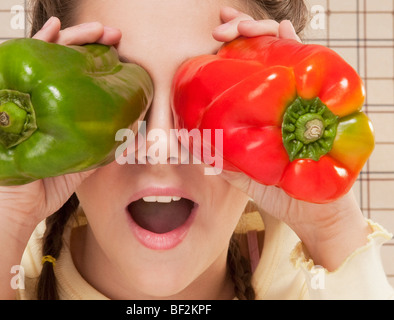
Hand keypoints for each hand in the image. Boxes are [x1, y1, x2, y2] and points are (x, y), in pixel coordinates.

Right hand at [0, 18, 121, 298]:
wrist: (21, 208)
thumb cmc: (50, 183)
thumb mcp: (86, 159)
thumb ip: (105, 144)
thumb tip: (137, 124)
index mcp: (61, 109)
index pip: (78, 75)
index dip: (99, 59)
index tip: (121, 51)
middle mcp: (41, 97)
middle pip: (64, 59)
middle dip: (90, 42)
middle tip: (111, 35)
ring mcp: (22, 95)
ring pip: (45, 55)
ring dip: (70, 37)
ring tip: (94, 30)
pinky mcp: (6, 99)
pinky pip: (16, 65)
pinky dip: (34, 44)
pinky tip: (52, 30)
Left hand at [212, 7, 371, 270]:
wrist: (315, 208)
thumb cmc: (278, 189)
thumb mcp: (241, 173)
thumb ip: (218, 157)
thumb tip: (183, 139)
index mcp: (255, 110)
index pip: (239, 71)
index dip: (226, 50)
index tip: (212, 40)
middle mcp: (275, 98)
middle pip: (257, 53)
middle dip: (240, 33)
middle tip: (223, 30)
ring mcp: (297, 95)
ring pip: (280, 50)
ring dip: (261, 31)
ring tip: (245, 26)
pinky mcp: (319, 98)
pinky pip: (310, 63)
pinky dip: (295, 43)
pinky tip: (282, 30)